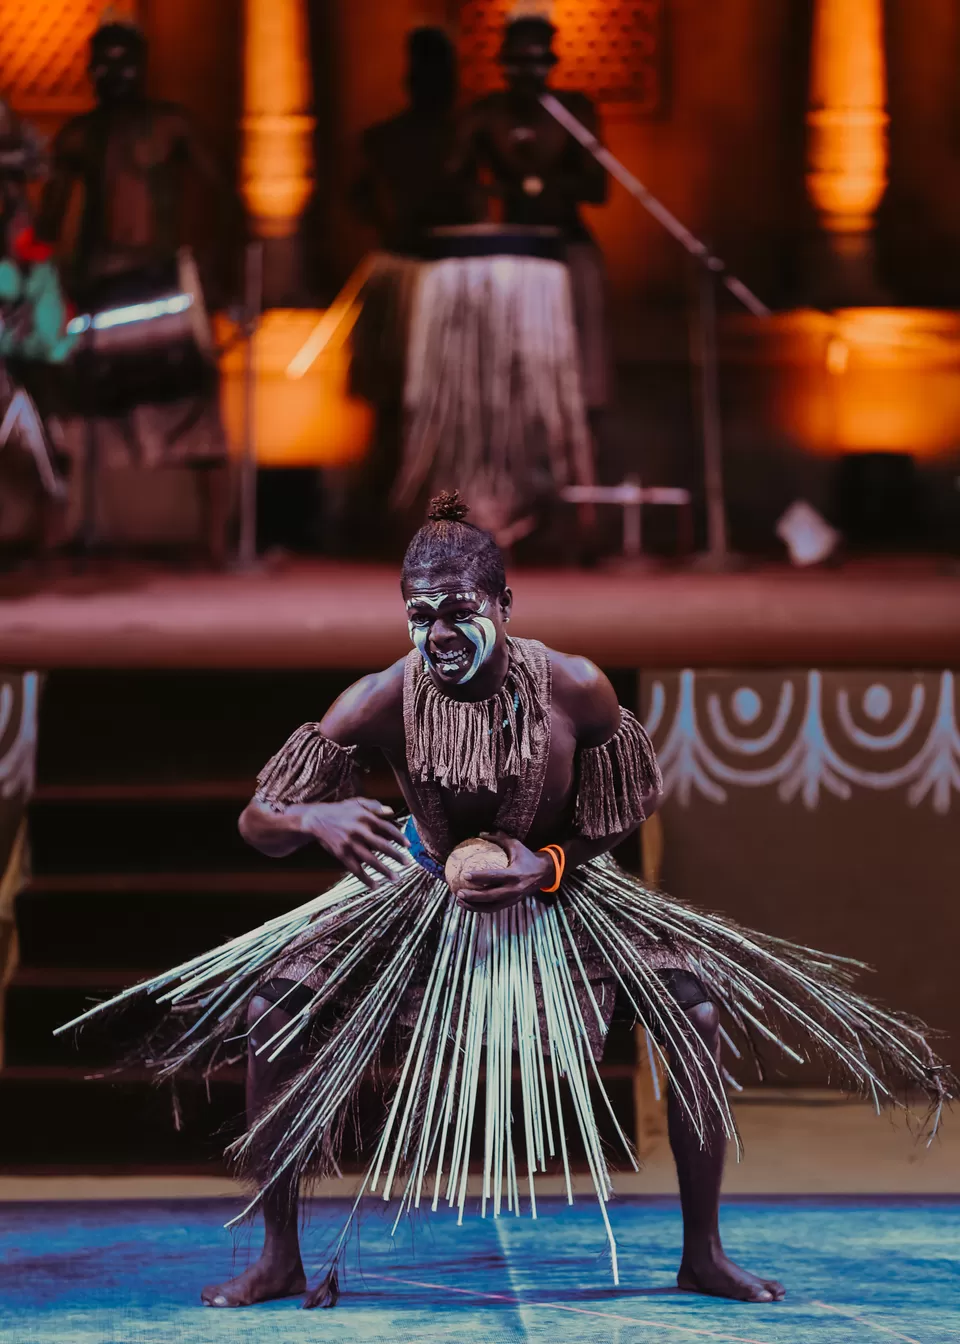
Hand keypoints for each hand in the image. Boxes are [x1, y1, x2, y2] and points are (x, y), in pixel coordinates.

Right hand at [296, 798, 411, 886]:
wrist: (315, 819)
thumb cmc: (339, 810)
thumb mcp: (356, 803)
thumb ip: (374, 806)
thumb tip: (391, 812)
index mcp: (364, 817)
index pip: (386, 828)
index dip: (399, 837)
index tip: (409, 845)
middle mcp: (358, 831)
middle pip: (381, 845)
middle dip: (396, 855)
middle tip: (408, 863)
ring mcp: (349, 844)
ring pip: (370, 860)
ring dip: (384, 870)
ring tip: (396, 878)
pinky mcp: (341, 854)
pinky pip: (355, 869)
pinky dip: (366, 879)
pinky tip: (375, 886)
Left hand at [455, 832, 554, 913]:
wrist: (544, 873)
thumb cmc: (527, 857)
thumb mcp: (516, 845)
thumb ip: (499, 839)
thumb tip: (481, 833)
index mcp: (515, 874)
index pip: (494, 877)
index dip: (479, 876)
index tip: (465, 875)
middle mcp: (514, 889)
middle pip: (490, 896)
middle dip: (473, 896)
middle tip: (458, 892)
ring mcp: (513, 899)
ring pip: (491, 907)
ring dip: (474, 906)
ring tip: (459, 901)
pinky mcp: (511, 904)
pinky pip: (494, 909)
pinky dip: (480, 908)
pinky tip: (468, 904)